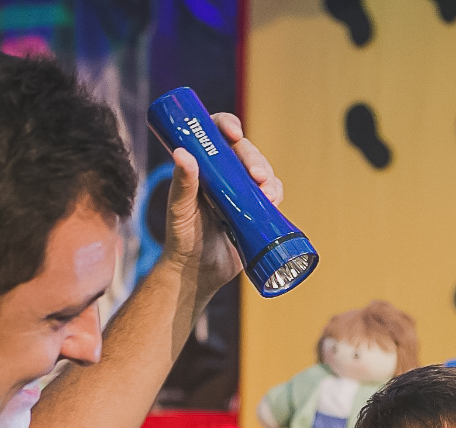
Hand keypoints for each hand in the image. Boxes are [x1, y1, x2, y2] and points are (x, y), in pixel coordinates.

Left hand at [161, 112, 284, 296]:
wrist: (199, 272)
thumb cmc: (183, 239)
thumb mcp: (179, 210)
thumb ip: (182, 184)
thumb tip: (182, 153)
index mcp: (202, 168)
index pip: (216, 136)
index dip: (227, 126)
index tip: (234, 134)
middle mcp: (223, 175)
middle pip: (244, 152)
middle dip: (256, 159)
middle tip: (258, 176)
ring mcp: (241, 192)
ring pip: (262, 171)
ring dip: (269, 178)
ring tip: (267, 196)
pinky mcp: (256, 209)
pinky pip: (272, 193)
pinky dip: (276, 193)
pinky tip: (273, 202)